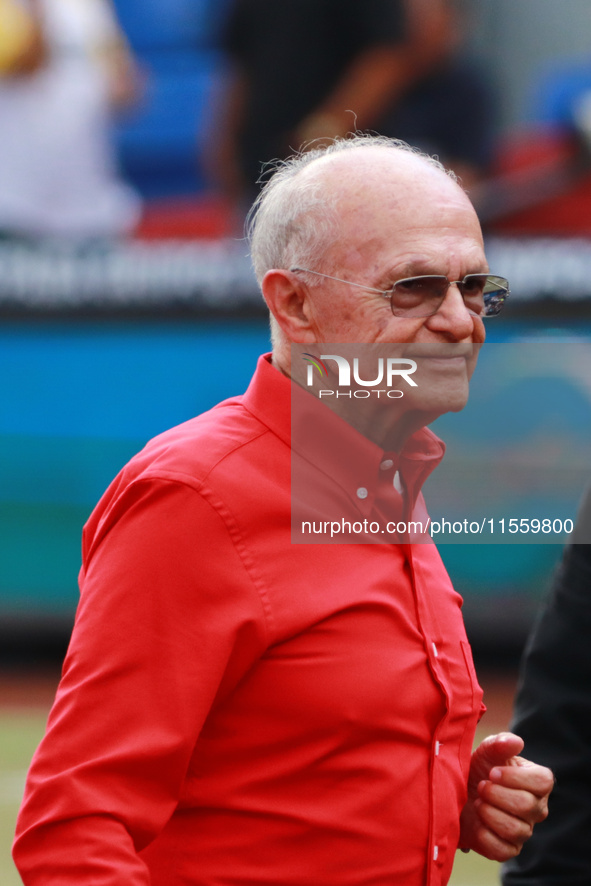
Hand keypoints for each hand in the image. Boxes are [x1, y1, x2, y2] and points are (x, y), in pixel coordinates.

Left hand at [459, 732, 553, 860]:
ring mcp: (523, 831)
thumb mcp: (485, 751)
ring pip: (515, 829)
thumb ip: (499, 743)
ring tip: (478, 802)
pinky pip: (502, 850)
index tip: (493, 773)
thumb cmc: (477, 769)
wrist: (456, 793)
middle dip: (496, 794)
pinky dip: (485, 835)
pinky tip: (477, 822)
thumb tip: (516, 742)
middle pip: (527, 805)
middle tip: (481, 786)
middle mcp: (535, 808)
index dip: (516, 777)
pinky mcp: (508, 849)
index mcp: (536, 782)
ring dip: (489, 813)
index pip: (543, 781)